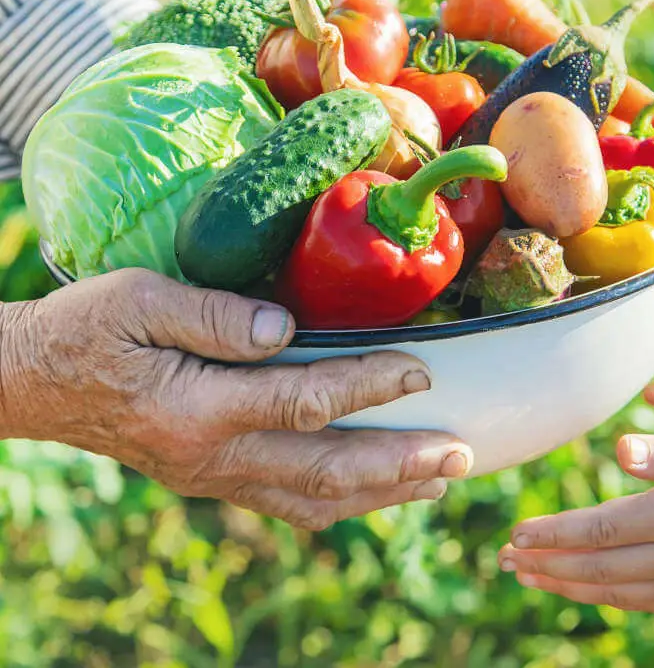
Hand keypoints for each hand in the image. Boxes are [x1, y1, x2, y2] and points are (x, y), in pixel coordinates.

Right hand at [0, 269, 471, 529]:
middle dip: (398, 462)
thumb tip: (286, 328)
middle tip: (460, 454)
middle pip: (324, 470)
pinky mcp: (212, 479)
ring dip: (381, 492)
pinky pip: (287, 502)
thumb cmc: (88, 332)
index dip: (367, 386)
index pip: (303, 401)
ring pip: (313, 498)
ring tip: (437, 482)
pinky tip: (373, 493)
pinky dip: (338, 501)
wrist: (36, 384)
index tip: (420, 373)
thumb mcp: (139, 301)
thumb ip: (214, 316)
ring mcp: (213, 476)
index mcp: (196, 408)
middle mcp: (211, 457)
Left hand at [498, 434, 653, 611]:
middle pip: (595, 565)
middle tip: (505, 559)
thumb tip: (619, 451)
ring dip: (563, 584)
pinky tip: (576, 589)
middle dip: (545, 563)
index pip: (599, 530)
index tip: (517, 534)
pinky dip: (599, 597)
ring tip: (526, 576)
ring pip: (610, 590)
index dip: (554, 534)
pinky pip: (636, 603)